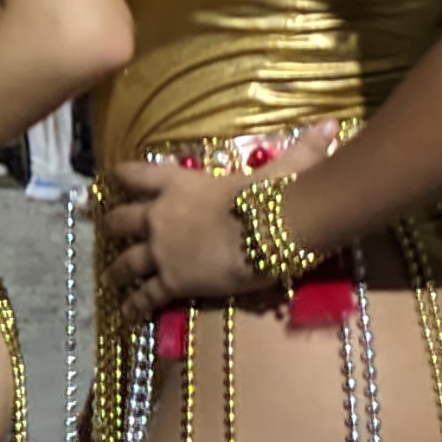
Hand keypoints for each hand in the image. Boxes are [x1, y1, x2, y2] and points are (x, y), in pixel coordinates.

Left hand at [103, 134, 335, 316]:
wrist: (267, 236)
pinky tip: (127, 314)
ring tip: (112, 279)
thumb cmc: (272, 199)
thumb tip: (332, 126)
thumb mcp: (283, 171)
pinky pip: (145, 296)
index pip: (137, 173)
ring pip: (125, 262)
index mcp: (180, 184)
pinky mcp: (170, 282)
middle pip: (121, 219)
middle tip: (109, 230)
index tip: (113, 177)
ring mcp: (161, 251)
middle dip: (114, 225)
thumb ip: (302, 151)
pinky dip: (134, 306)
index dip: (124, 175)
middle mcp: (160, 216)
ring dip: (117, 270)